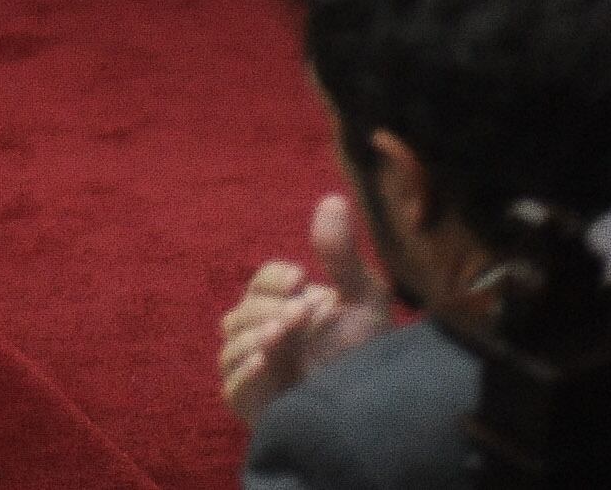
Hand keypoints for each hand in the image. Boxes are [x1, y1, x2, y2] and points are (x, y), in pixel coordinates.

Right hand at [216, 194, 396, 422]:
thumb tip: (332, 198)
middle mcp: (262, 335)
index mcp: (283, 307)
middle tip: (304, 311)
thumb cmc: (367, 356)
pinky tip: (267, 362)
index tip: (301, 279)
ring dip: (257, 336)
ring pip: (233, 345)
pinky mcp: (253, 405)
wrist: (378, 412)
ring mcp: (254, 370)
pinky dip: (244, 372)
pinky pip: (232, 386)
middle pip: (242, 311)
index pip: (261, 282)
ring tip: (284, 334)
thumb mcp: (364, 301)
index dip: (274, 278)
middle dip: (270, 308)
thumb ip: (341, 255)